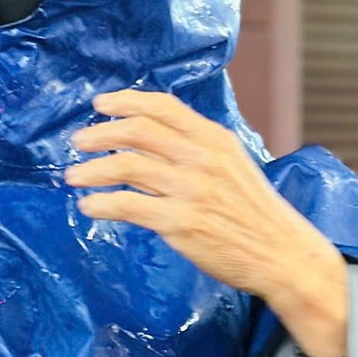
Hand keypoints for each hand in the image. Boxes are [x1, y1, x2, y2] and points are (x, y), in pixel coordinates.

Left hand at [67, 90, 347, 356]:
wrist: (284, 255)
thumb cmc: (254, 213)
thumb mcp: (232, 167)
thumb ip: (196, 150)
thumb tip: (147, 138)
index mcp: (216, 140)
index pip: (164, 107)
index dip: (126, 101)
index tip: (99, 104)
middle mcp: (203, 159)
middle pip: (138, 131)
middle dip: (100, 133)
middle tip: (78, 141)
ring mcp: (192, 190)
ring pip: (127, 166)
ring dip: (92, 170)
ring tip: (74, 176)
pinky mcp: (182, 223)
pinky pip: (128, 206)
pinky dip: (101, 204)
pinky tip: (89, 206)